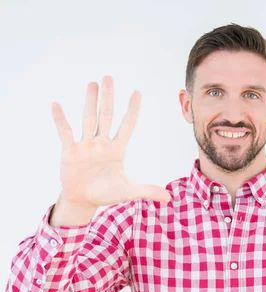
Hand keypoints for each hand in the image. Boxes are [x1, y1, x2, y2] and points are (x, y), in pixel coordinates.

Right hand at [51, 75, 170, 208]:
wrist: (83, 200)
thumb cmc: (106, 193)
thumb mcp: (128, 192)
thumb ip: (147, 191)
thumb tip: (168, 198)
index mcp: (117, 149)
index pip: (127, 125)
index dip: (132, 110)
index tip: (137, 92)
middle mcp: (102, 143)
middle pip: (106, 115)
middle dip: (108, 97)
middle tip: (108, 77)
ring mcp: (86, 146)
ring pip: (89, 119)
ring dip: (90, 101)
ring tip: (92, 84)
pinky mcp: (70, 152)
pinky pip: (65, 133)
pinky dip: (60, 120)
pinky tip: (56, 105)